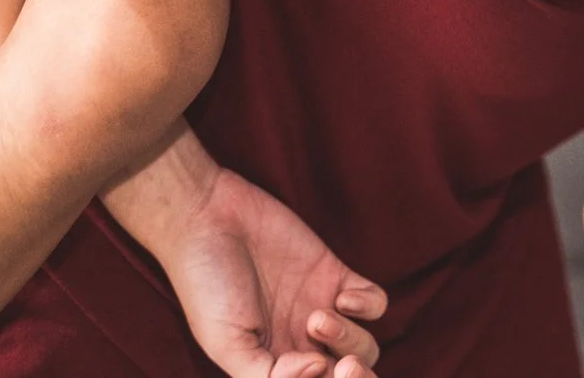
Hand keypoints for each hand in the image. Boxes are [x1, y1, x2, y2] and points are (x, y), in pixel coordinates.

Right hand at [145, 162, 385, 377]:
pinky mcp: (335, 276)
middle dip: (354, 377)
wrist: (210, 222)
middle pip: (349, 376)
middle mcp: (301, 346)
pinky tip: (342, 297)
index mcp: (273, 368)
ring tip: (316, 319)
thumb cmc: (208, 287)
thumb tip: (319, 369)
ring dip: (350, 339)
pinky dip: (368, 306)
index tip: (302, 367)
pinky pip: (375, 303)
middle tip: (337, 363)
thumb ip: (265, 375)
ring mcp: (322, 311)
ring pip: (365, 346)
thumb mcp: (225, 342)